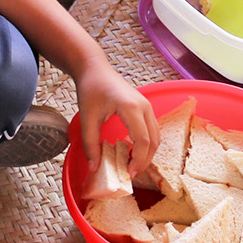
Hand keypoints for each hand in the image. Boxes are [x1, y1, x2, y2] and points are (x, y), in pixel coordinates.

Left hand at [74, 62, 159, 179]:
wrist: (95, 69)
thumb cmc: (90, 89)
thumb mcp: (87, 118)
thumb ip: (90, 144)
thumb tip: (94, 168)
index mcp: (131, 108)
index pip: (142, 140)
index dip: (138, 160)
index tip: (128, 174)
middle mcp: (144, 106)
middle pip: (154, 141)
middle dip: (144, 160)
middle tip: (130, 174)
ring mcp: (147, 106)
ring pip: (156, 136)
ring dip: (147, 153)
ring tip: (131, 165)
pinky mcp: (145, 107)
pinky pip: (152, 130)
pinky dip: (146, 144)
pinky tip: (131, 151)